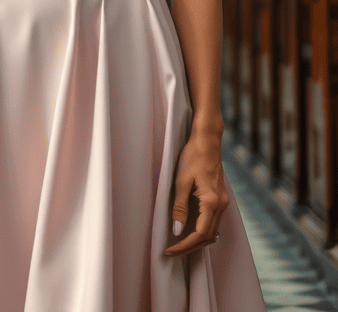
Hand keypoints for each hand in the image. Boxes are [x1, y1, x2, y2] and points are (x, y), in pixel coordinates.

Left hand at [164, 132, 228, 256]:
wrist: (208, 140)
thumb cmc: (193, 156)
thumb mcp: (182, 181)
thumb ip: (180, 207)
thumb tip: (178, 231)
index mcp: (211, 202)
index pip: (200, 235)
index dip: (185, 245)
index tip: (170, 250)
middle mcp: (221, 205)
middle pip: (208, 237)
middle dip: (190, 247)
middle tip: (172, 251)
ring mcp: (223, 202)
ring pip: (212, 231)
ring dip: (197, 241)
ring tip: (179, 244)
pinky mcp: (220, 198)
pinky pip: (214, 222)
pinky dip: (203, 231)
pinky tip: (190, 230)